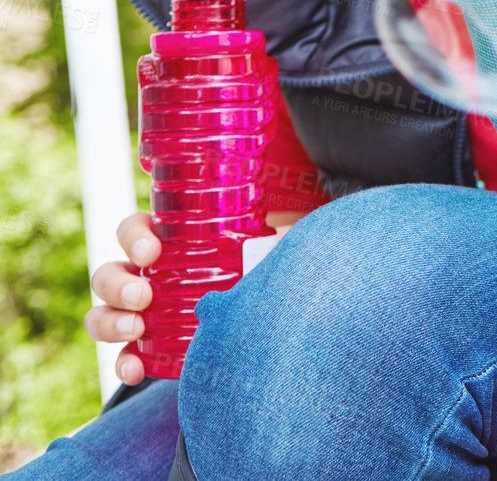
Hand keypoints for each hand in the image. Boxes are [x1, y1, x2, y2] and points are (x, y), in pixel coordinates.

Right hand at [88, 211, 304, 384]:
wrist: (270, 319)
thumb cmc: (262, 269)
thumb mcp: (264, 250)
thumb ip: (271, 242)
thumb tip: (289, 236)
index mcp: (169, 243)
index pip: (134, 230)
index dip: (133, 237)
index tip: (152, 252)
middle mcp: (147, 276)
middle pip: (108, 274)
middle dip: (117, 284)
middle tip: (144, 296)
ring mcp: (142, 313)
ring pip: (103, 313)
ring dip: (110, 321)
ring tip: (136, 328)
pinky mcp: (150, 349)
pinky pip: (123, 357)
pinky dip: (123, 363)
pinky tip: (135, 369)